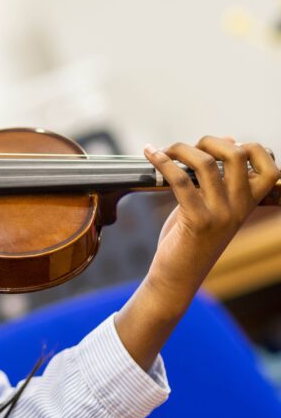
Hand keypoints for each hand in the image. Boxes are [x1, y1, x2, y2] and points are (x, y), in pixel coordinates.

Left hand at [115, 136, 279, 369]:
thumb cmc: (189, 239)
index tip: (221, 146)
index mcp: (248, 204)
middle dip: (209, 141)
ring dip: (179, 149)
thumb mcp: (210, 205)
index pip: (270, 167)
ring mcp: (221, 215)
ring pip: (206, 163)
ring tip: (164, 150)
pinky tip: (149, 153)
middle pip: (237, 155)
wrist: (176, 277)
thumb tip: (229, 140)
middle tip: (186, 148)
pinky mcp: (197, 220)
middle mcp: (240, 208)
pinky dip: (162, 161)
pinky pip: (181, 179)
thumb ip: (219, 178)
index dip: (250, 147)